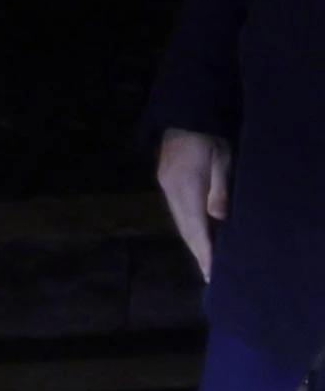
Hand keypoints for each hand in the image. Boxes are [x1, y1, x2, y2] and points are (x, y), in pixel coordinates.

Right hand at [164, 127, 233, 282]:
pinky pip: (178, 211)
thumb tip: (217, 218)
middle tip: (209, 275)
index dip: (205, 251)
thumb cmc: (209, 138)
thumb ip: (220, 188)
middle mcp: (172, 190)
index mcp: (186, 187)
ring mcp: (166, 185)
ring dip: (193, 241)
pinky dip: (188, 227)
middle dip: (198, 252)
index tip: (210, 273)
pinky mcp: (166, 181)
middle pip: (185, 228)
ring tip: (204, 261)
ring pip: (180, 221)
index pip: (196, 227)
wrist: (185, 114)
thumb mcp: (223, 160)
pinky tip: (196, 235)